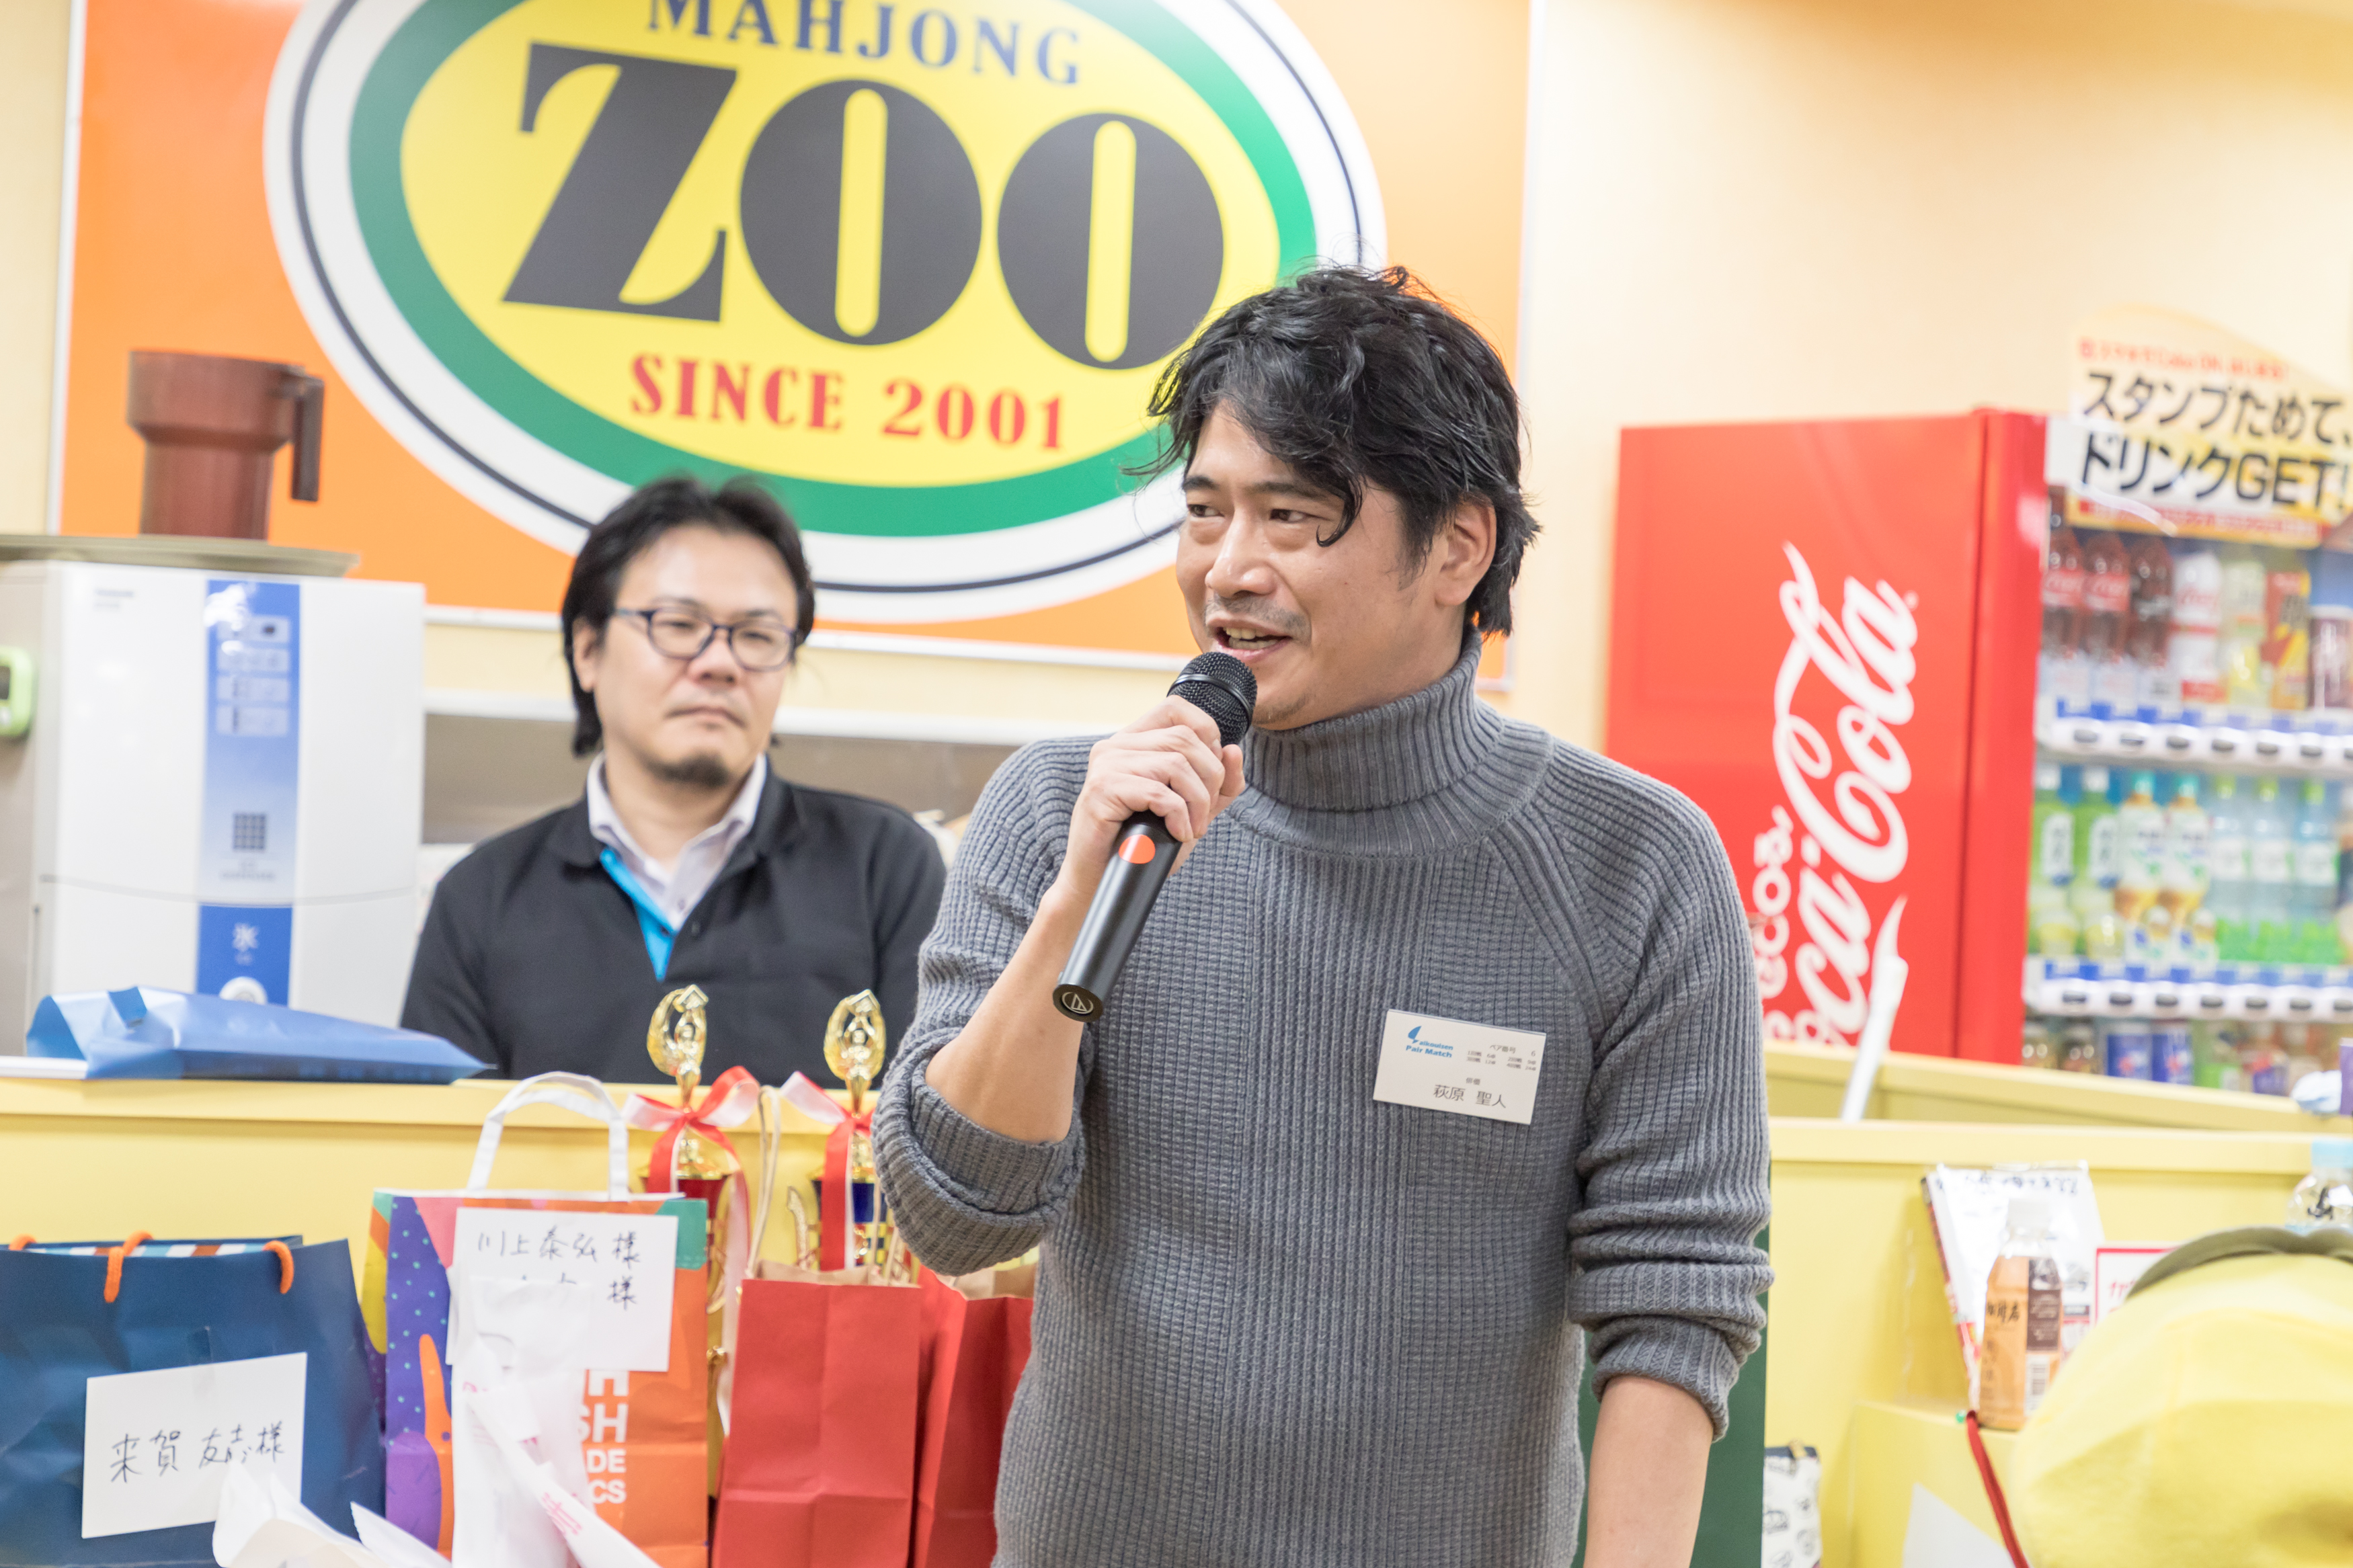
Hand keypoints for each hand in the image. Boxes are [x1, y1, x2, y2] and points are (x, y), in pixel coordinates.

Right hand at [1056, 697, 1244, 902]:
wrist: (1102, 880)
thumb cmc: (1144, 845)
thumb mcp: (1192, 809)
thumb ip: (1218, 783)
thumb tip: (1233, 750)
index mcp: (1133, 741)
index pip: (1177, 708)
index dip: (1207, 733)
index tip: (1210, 775)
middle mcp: (1116, 745)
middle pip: (1184, 739)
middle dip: (1210, 779)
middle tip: (1203, 814)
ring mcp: (1106, 765)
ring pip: (1176, 764)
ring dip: (1197, 802)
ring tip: (1192, 828)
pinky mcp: (1102, 789)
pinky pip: (1159, 793)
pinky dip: (1179, 817)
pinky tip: (1176, 833)